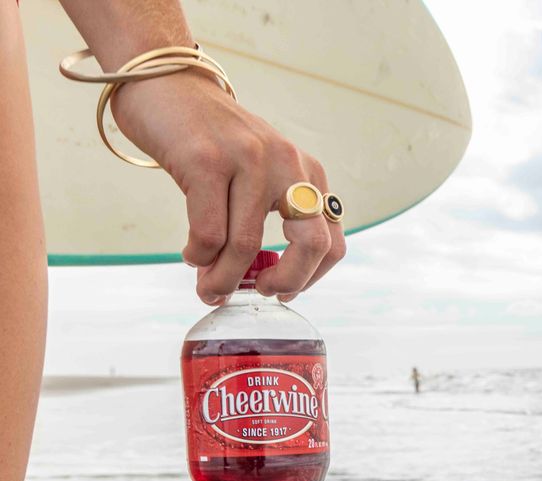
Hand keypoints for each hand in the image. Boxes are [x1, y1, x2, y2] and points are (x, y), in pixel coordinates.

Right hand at [111, 70, 346, 304]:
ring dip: (224, 278)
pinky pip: (208, 232)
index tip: (282, 290)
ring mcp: (248, 160)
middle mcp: (287, 163)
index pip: (332, 240)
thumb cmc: (210, 140)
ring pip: (246, 245)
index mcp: (307, 171)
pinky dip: (198, 256)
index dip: (311, 276)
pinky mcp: (206, 160)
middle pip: (309, 244)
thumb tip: (252, 281)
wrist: (166, 83)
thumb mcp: (258, 172)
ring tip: (209, 287)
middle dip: (285, 283)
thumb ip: (266, 216)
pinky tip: (191, 255)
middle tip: (256, 293)